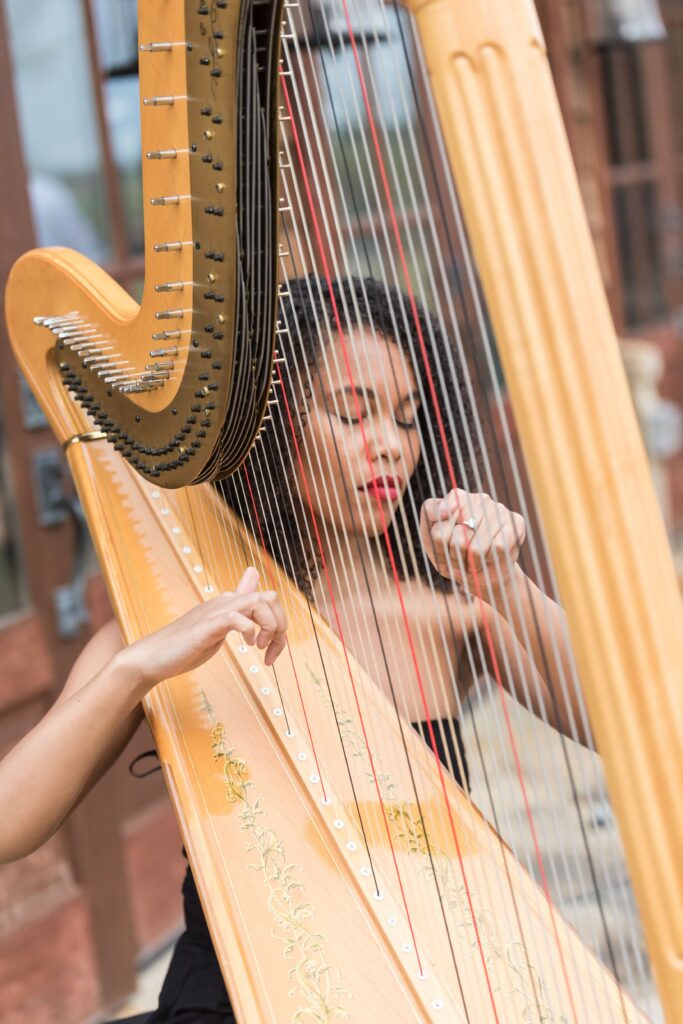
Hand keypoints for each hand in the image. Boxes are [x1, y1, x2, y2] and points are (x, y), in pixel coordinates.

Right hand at [116, 567, 287, 689]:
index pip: (269, 598)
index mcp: (230, 603)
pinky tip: (246, 646)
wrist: (153, 658)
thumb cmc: (186, 646)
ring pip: (257, 602)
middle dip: (280, 625)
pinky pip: (236, 618)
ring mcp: (215, 612)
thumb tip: (252, 577)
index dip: (280, 625)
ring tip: (258, 647)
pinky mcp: (206, 626)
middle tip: (269, 650)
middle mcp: (225, 602)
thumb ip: (239, 609)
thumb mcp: (220, 628)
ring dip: (268, 627)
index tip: (272, 651)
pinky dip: (248, 631)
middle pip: (270, 596)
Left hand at [420, 489, 525, 594]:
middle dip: (456, 555)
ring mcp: (498, 508)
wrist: (482, 577)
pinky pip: (497, 547)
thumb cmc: (454, 556)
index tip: (444, 546)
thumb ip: (430, 514)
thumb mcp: (432, 540)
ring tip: (475, 560)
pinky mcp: (516, 522)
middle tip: (461, 557)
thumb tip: (446, 509)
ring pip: (476, 546)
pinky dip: (490, 560)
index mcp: (455, 498)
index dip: (439, 542)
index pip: (436, 519)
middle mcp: (478, 498)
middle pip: (457, 536)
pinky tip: (490, 557)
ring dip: (473, 562)